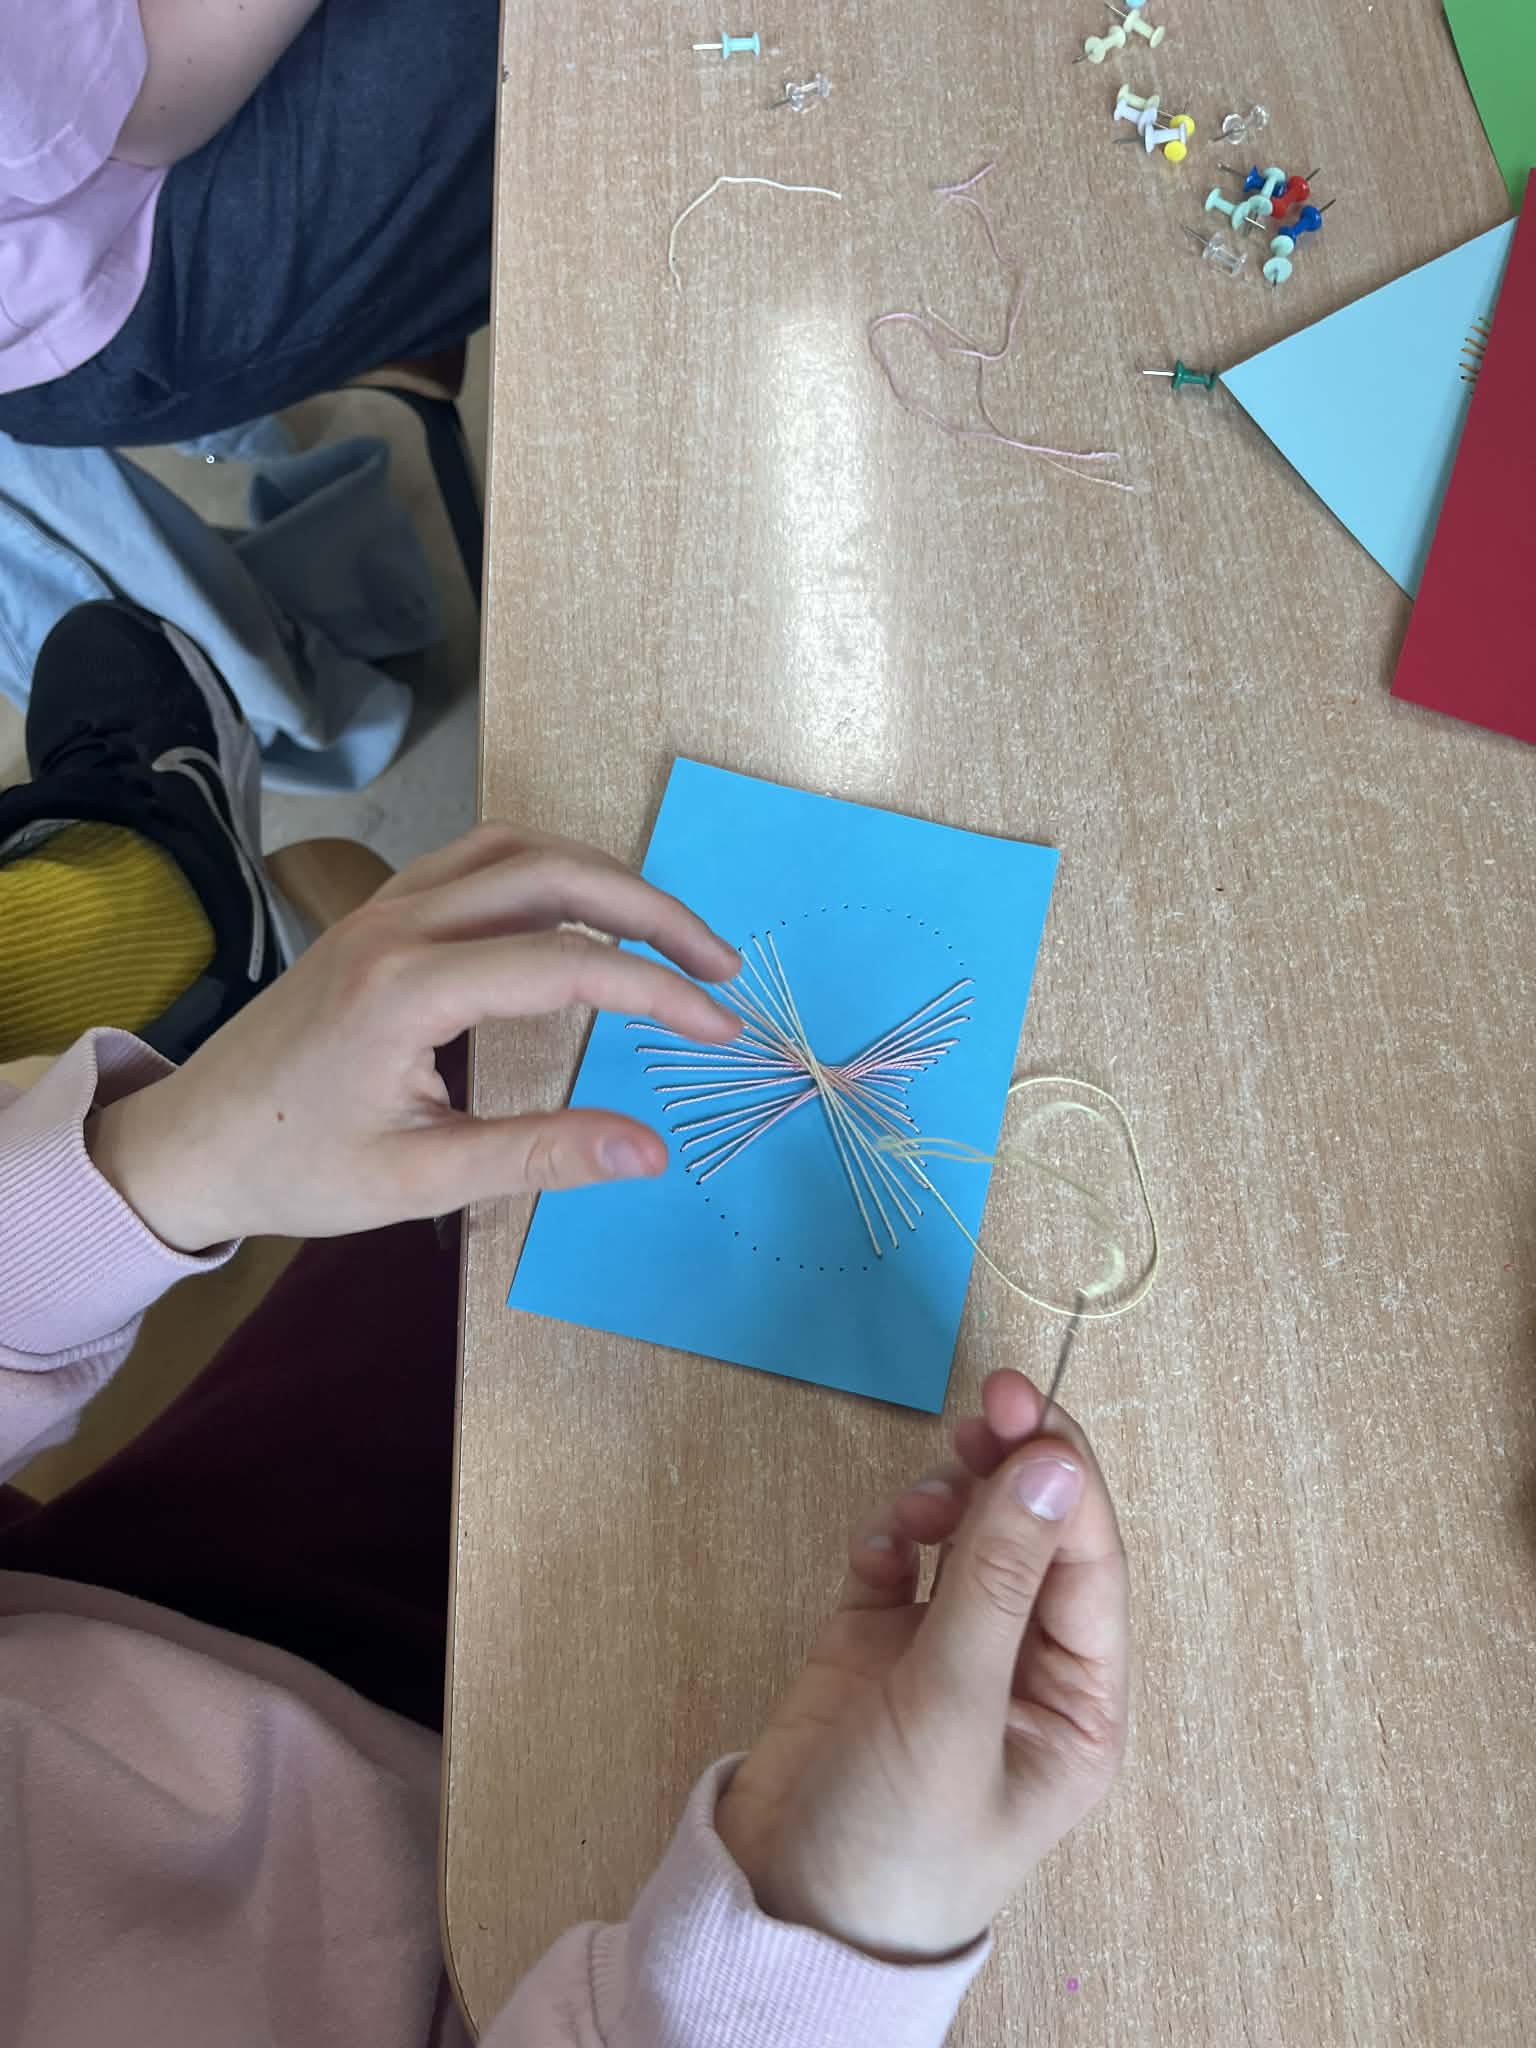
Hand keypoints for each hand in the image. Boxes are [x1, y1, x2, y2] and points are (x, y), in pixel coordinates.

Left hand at [87, 824, 739, 1250]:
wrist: (190, 1144)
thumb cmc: (297, 1169)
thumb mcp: (422, 1180)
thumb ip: (541, 1154)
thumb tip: (650, 1151)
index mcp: (408, 988)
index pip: (569, 964)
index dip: (659, 990)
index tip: (719, 1026)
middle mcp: (399, 924)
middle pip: (554, 872)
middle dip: (653, 909)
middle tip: (720, 963)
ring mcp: (384, 907)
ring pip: (516, 848)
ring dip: (602, 876)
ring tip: (668, 931)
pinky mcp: (378, 913)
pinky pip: (477, 859)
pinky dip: (548, 871)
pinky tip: (582, 914)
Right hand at [716, 1369, 1128, 1961]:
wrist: (774, 1915)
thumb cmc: (891, 1846)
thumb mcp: (949, 1712)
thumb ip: (995, 1580)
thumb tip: (1051, 1466)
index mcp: (1073, 1705)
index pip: (1088, 1564)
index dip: (1061, 1478)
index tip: (1027, 1407)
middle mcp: (1019, 1671)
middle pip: (1032, 1537)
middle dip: (1010, 1470)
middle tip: (984, 1404)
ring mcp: (944, 1654)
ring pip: (966, 1537)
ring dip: (948, 1503)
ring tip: (918, 1510)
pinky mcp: (873, 1646)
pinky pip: (897, 1561)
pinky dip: (888, 1541)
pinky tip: (876, 1555)